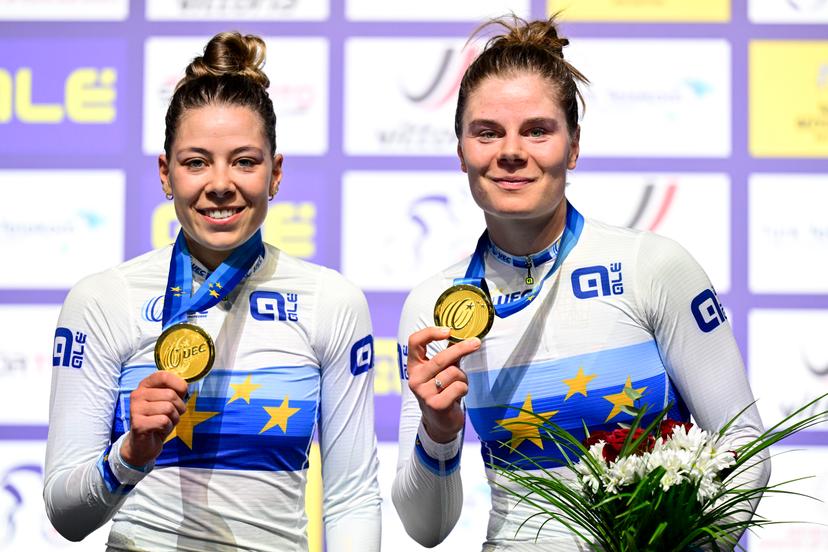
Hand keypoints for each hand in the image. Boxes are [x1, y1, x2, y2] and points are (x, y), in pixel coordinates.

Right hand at [120, 371, 187, 466]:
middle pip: (170, 394)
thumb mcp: (167, 402)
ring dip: (174, 418)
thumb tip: (185, 386)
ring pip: (168, 408)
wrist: (142, 444)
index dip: (179, 384)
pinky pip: (164, 421)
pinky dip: (167, 428)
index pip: (164, 375)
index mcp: (145, 385)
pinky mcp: (138, 424)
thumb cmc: (158, 420)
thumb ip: (174, 391)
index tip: (182, 394)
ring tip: (165, 423)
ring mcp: (135, 409)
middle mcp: (137, 394)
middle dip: (179, 407)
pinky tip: (160, 430)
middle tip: (172, 415)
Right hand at [407, 327, 480, 442]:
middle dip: (461, 349)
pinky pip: (458, 387)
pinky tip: (458, 396)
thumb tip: (465, 336)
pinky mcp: (435, 404)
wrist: (440, 423)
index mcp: (414, 366)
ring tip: (458, 386)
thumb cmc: (442, 391)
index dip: (430, 333)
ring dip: (462, 377)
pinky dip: (464, 389)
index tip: (448, 331)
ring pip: (453, 373)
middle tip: (476, 342)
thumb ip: (449, 356)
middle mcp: (415, 379)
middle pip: (440, 358)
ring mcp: (423, 393)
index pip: (414, 342)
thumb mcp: (441, 371)